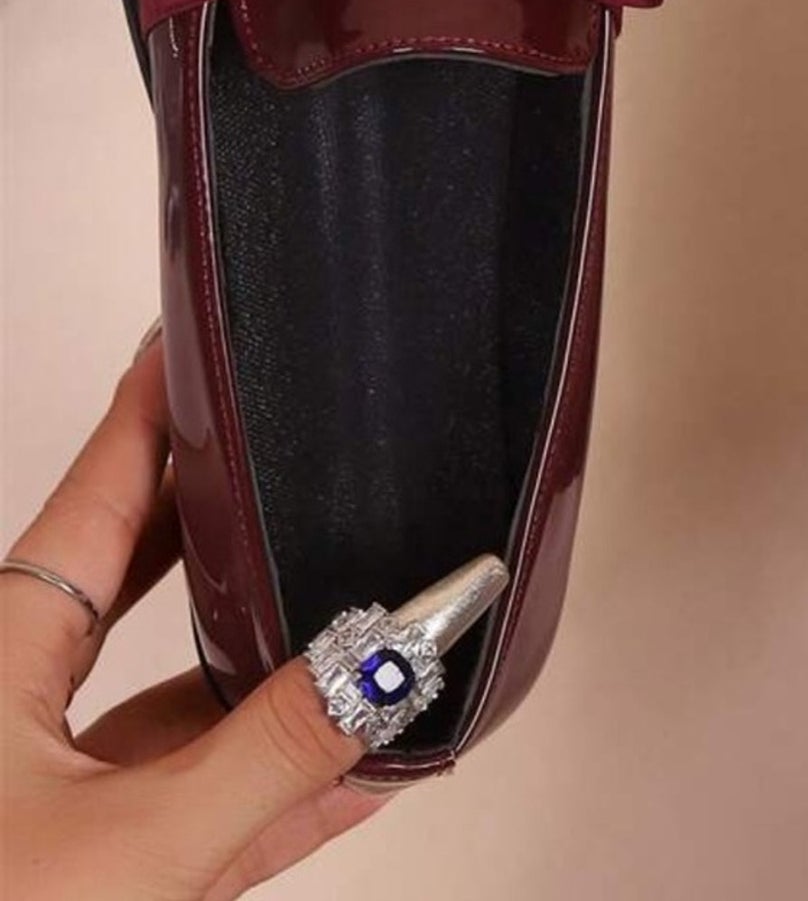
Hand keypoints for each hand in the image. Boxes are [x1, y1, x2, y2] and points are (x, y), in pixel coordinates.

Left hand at [1, 340, 380, 899]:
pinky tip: (364, 768)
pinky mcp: (99, 872)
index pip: (96, 497)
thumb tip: (396, 666)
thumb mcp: (128, 855)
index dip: (156, 410)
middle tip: (298, 453)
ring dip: (280, 667)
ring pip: (187, 701)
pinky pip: (207, 802)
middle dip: (227, 519)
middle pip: (143, 580)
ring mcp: (59, 798)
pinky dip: (284, 781)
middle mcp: (21, 713)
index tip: (200, 334)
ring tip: (371, 617)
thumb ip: (274, 755)